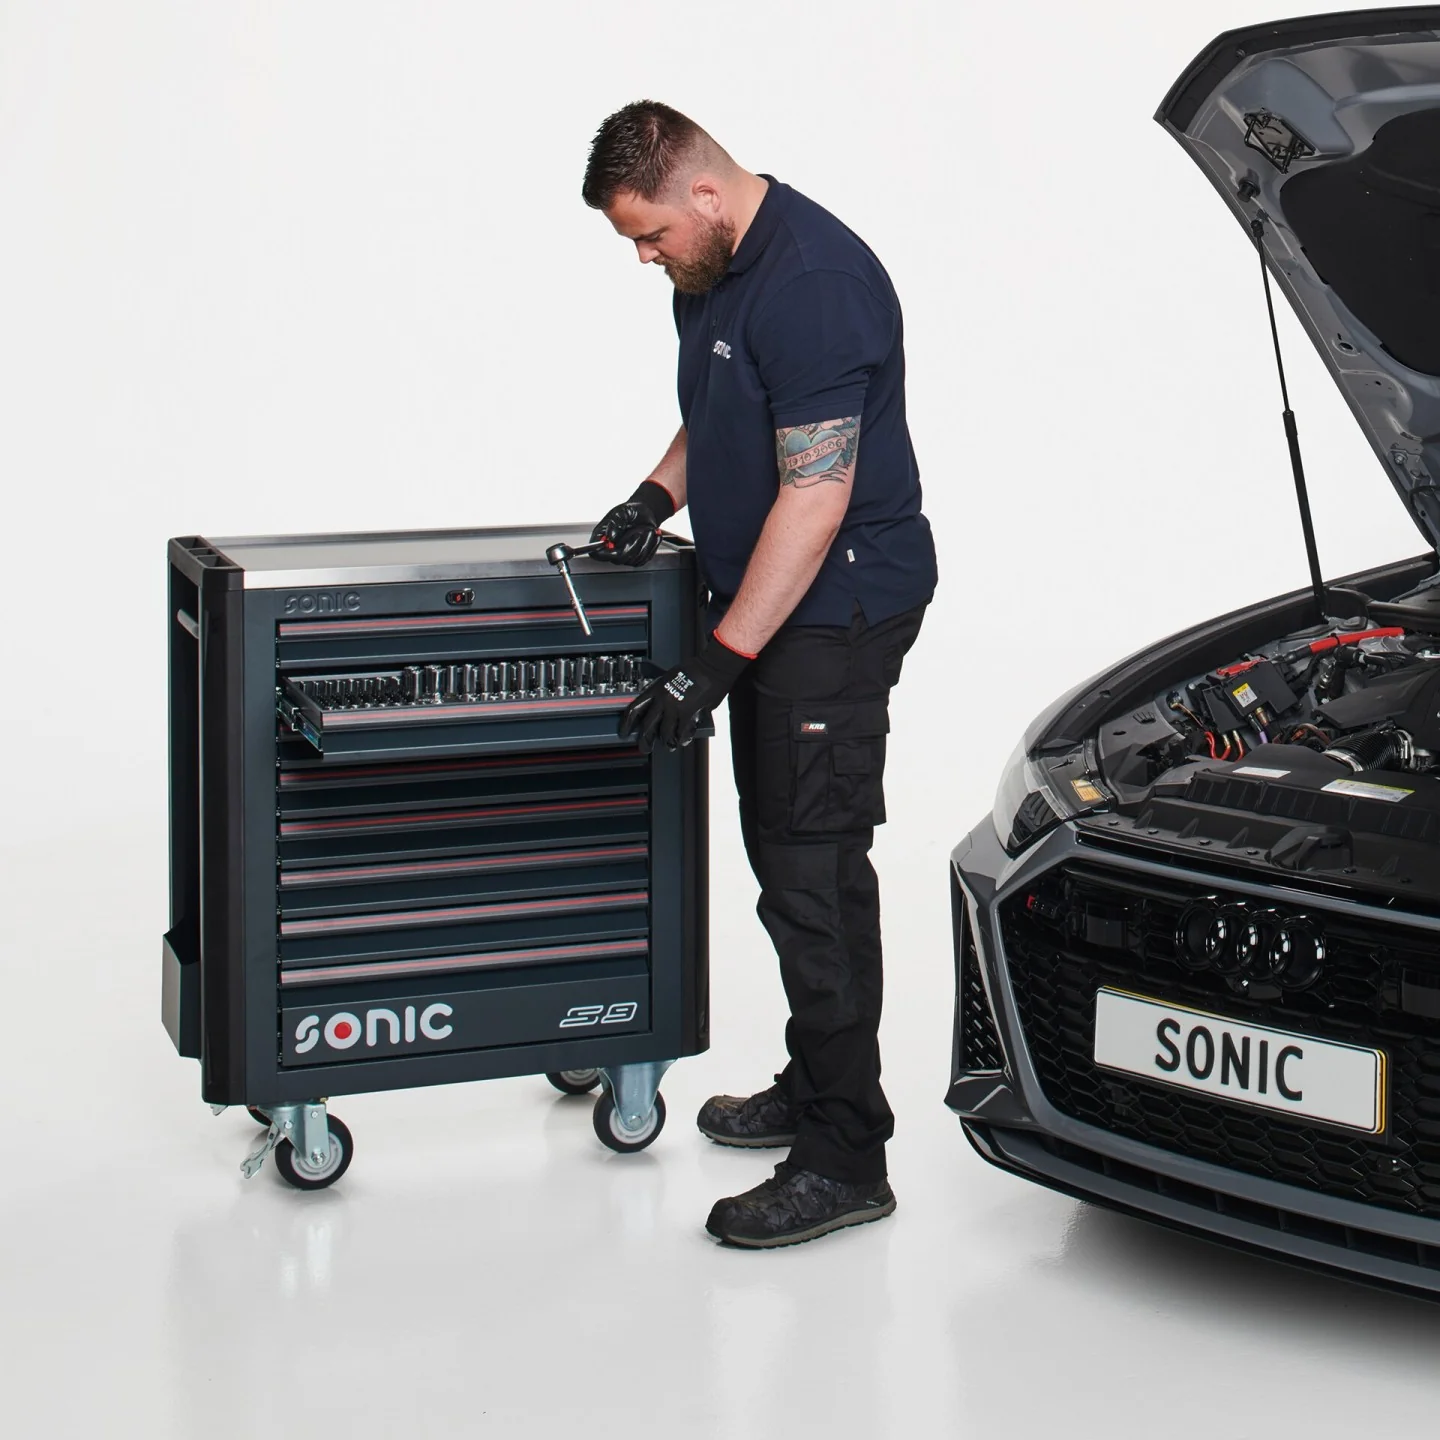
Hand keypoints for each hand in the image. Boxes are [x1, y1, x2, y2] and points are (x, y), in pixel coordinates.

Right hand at [590, 480, 675, 566]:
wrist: (644, 514)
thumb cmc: (630, 511)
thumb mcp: (621, 512)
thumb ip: (615, 523)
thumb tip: (611, 537)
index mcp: (602, 538)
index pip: (598, 554)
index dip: (607, 553)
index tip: (618, 544)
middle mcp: (611, 550)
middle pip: (618, 559)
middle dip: (632, 546)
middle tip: (640, 532)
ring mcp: (624, 555)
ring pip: (634, 559)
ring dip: (645, 544)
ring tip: (648, 530)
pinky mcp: (636, 558)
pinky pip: (644, 558)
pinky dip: (652, 547)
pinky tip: (653, 536)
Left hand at [620, 632, 752, 751]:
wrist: (711, 667)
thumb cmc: (695, 669)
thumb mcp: (671, 676)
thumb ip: (664, 691)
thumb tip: (661, 704)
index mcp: (656, 689)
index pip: (634, 708)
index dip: (627, 723)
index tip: (625, 731)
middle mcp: (663, 699)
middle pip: (647, 726)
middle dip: (645, 740)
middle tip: (645, 748)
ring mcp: (675, 707)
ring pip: (665, 732)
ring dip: (667, 742)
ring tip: (669, 746)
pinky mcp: (690, 712)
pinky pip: (683, 732)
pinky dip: (683, 739)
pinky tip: (683, 741)